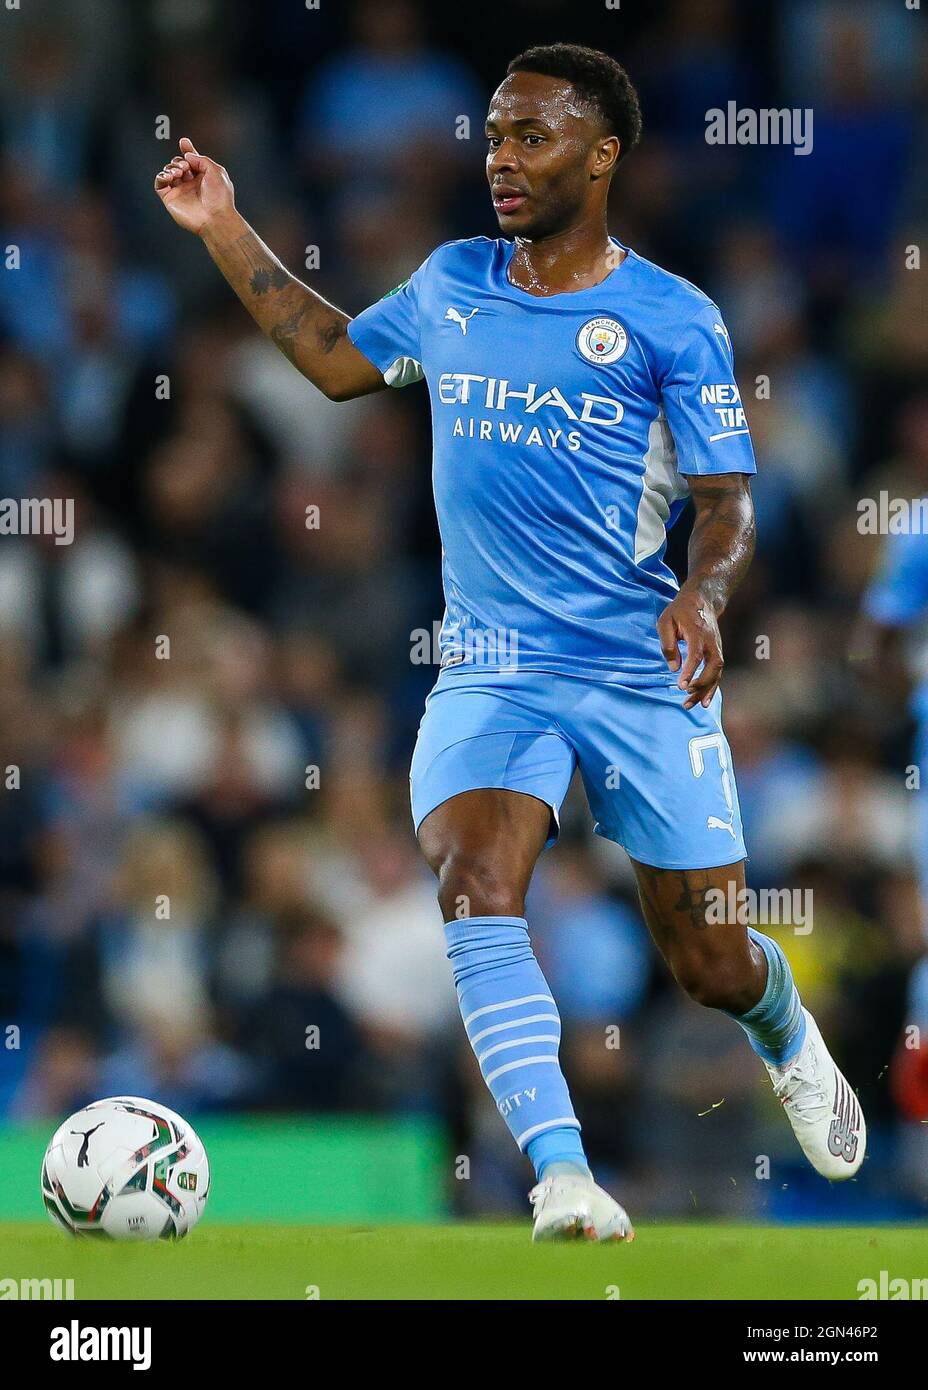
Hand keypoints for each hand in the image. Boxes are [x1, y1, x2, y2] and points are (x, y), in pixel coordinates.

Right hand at [154, 136, 235, 235]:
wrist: (215, 218)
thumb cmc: (220, 198)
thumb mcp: (216, 171)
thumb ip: (200, 159)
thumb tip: (186, 156)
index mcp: (203, 177)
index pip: (192, 161)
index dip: (187, 151)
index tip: (184, 142)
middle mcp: (191, 184)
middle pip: (178, 163)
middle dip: (179, 161)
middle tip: (186, 167)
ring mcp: (180, 191)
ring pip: (168, 171)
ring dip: (171, 167)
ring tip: (179, 173)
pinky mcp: (170, 199)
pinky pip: (160, 184)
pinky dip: (161, 176)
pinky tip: (169, 177)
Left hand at [657, 587, 723, 708]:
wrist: (702, 600)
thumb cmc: (680, 611)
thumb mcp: (666, 621)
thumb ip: (668, 644)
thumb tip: (673, 667)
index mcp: (698, 632)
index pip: (696, 655)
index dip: (690, 671)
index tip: (682, 686)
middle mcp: (711, 642)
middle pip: (713, 667)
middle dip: (701, 685)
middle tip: (686, 698)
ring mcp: (717, 648)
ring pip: (717, 672)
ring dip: (707, 690)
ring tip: (694, 705)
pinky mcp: (717, 653)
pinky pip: (717, 673)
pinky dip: (711, 687)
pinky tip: (703, 700)